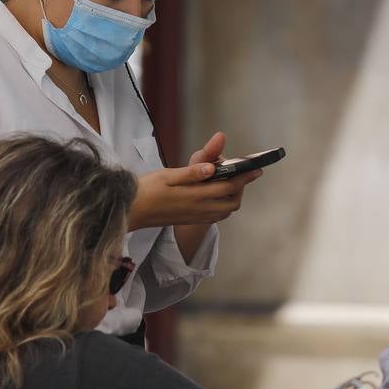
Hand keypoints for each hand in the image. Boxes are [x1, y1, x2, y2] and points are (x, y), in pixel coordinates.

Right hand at [129, 132, 260, 229]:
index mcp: (195, 196)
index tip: (256, 168)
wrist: (131, 211)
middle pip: (232, 201)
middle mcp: (200, 210)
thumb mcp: (167, 175)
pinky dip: (223, 205)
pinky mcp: (192, 220)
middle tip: (240, 172)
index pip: (229, 187)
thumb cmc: (146, 190)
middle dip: (241, 187)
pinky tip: (216, 193)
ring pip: (226, 210)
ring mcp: (197, 217)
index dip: (245, 177)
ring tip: (229, 180)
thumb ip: (191, 172)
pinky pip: (216, 216)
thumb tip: (212, 168)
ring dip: (232, 196)